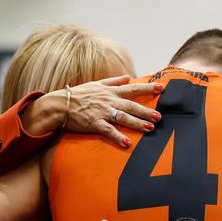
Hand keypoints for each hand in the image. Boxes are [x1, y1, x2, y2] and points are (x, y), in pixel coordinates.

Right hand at [27, 76, 163, 147]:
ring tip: (150, 128)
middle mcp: (109, 101)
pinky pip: (108, 131)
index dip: (148, 87)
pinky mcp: (94, 124)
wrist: (59, 105)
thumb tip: (127, 77)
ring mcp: (102, 113)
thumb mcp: (97, 84)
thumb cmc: (78, 95)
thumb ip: (114, 81)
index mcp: (111, 92)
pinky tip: (128, 143)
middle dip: (146, 111)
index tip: (162, 88)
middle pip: (131, 105)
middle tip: (159, 116)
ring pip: (123, 117)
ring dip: (137, 123)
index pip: (133, 88)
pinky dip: (118, 137)